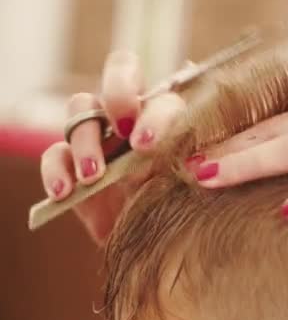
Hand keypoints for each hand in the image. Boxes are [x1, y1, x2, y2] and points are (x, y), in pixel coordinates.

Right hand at [40, 50, 185, 243]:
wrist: (161, 244)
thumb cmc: (186, 206)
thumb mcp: (194, 178)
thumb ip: (198, 144)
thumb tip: (199, 94)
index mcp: (168, 111)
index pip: (164, 86)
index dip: (151, 106)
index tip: (148, 143)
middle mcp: (133, 114)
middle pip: (118, 75)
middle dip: (118, 95)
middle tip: (125, 131)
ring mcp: (100, 136)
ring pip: (80, 111)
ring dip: (86, 141)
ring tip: (93, 174)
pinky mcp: (72, 166)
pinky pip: (55, 156)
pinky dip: (56, 172)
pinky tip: (65, 192)